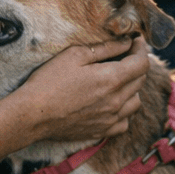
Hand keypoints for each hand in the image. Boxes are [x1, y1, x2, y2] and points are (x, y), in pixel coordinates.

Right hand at [13, 37, 150, 141]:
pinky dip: (124, 111)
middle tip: (126, 55)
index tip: (135, 41)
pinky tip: (113, 103)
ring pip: (136, 102)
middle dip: (137, 65)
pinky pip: (124, 122)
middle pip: (141, 80)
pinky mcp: (102, 132)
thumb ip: (106, 48)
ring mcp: (110, 119)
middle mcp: (116, 101)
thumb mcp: (75, 55)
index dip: (141, 49)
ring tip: (119, 80)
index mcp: (112, 79)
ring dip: (133, 88)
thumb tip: (126, 42)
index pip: (142, 63)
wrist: (32, 115)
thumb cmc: (49, 81)